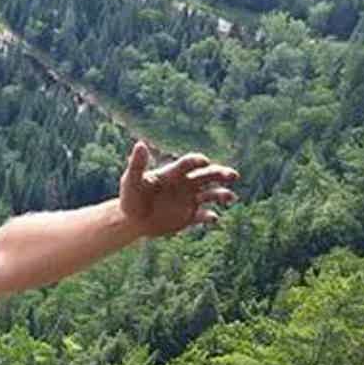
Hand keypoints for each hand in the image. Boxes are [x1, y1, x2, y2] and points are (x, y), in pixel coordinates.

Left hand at [118, 141, 239, 238]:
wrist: (131, 220)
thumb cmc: (130, 197)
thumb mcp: (131, 181)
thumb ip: (137, 164)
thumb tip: (140, 144)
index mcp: (174, 173)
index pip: (189, 163)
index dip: (197, 161)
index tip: (203, 162)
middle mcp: (186, 184)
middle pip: (208, 175)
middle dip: (221, 174)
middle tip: (233, 175)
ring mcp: (190, 200)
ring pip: (212, 194)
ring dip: (223, 194)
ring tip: (230, 197)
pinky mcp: (190, 216)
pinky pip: (205, 215)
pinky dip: (211, 217)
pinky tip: (213, 218)